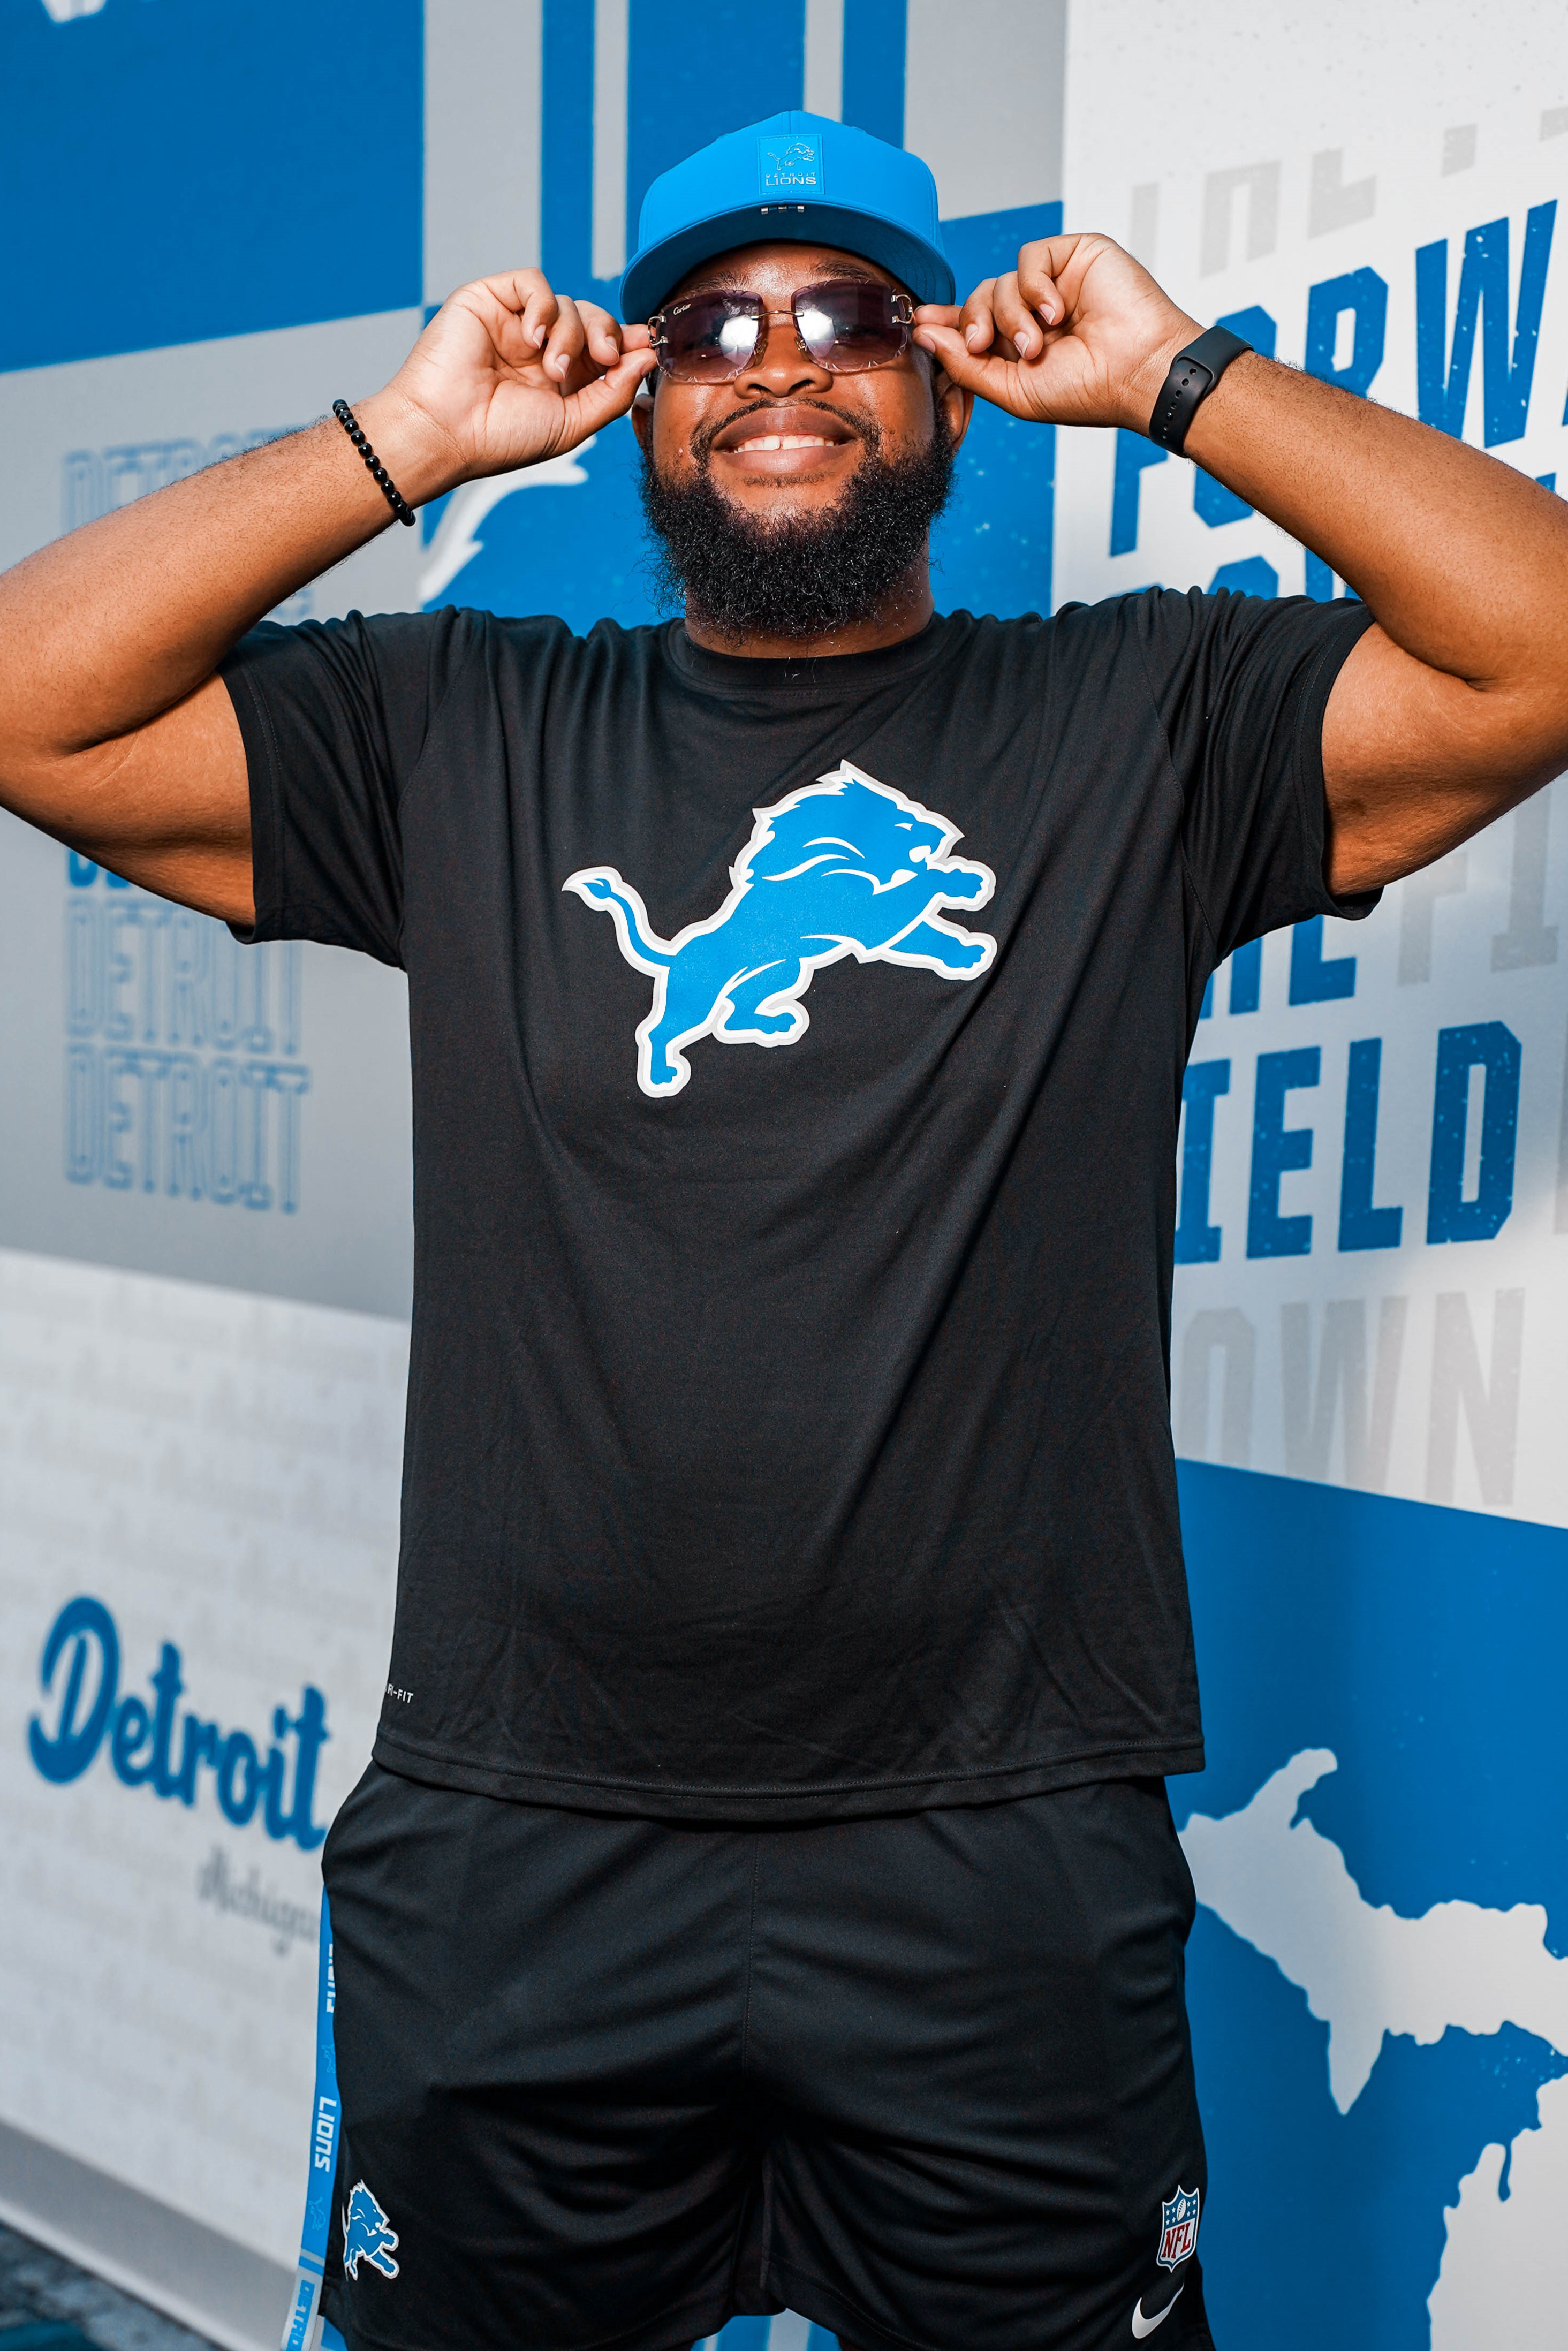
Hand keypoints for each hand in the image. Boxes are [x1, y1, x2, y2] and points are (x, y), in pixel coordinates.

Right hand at [367, 270, 657, 496]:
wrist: (446, 430)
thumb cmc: (501, 437)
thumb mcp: (573, 424)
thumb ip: (613, 393)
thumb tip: (648, 359)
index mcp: (561, 379)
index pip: (604, 347)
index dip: (629, 342)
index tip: (650, 345)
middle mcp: (540, 349)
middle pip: (592, 320)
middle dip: (607, 335)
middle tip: (606, 359)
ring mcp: (515, 323)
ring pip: (567, 303)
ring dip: (570, 335)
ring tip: (550, 369)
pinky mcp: (490, 299)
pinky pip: (533, 282)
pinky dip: (542, 306)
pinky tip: (533, 339)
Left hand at [913, 234, 1198, 434]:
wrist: (1139, 372)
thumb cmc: (1087, 390)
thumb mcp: (1013, 390)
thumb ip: (966, 365)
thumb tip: (925, 335)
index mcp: (1018, 348)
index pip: (972, 326)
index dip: (944, 323)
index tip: (918, 322)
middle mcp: (1033, 314)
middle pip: (978, 300)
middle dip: (975, 323)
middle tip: (989, 345)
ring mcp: (1053, 284)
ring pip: (999, 280)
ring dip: (1011, 315)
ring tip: (1038, 343)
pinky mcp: (1073, 256)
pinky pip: (1029, 258)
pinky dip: (1035, 287)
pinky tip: (1056, 313)